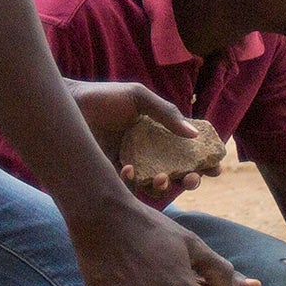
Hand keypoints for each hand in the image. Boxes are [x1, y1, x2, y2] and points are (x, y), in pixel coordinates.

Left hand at [66, 79, 219, 195]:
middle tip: (191, 180)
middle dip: (189, 180)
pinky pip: (129, 188)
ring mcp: (131, 164)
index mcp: (159, 134)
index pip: (187, 151)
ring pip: (156, 185)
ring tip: (162, 178)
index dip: (203, 162)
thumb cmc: (104, 97)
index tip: (215, 169)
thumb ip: (166, 113)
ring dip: (164, 186)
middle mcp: (148, 152)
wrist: (70, 105)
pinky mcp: (112, 175)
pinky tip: (129, 170)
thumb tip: (193, 135)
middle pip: (177, 173)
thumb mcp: (139, 98)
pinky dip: (133, 182)